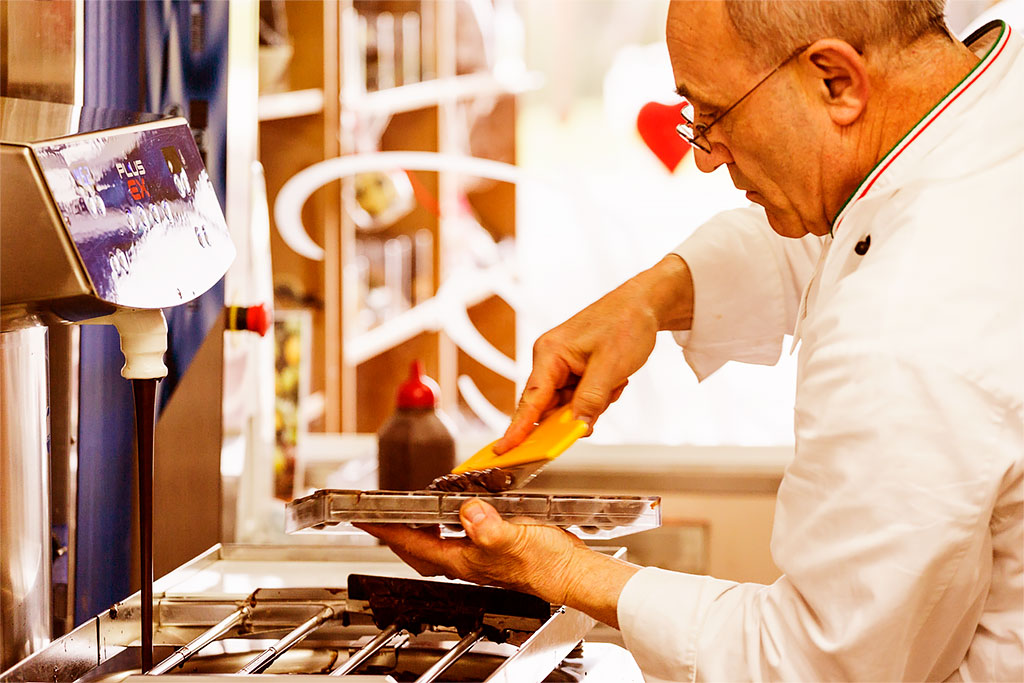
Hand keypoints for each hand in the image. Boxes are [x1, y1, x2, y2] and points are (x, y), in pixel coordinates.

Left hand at [356, 498, 639, 627]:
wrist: (572, 574)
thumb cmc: (547, 563)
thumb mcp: (516, 537)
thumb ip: (489, 527)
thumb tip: (467, 512)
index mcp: (464, 559)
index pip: (413, 543)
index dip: (386, 531)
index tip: (364, 519)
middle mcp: (467, 561)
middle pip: (417, 549)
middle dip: (395, 534)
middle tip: (378, 518)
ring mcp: (479, 558)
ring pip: (435, 546)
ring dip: (418, 530)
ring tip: (408, 513)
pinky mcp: (493, 550)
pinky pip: (456, 540)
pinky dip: (445, 527)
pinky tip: (454, 515)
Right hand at [494, 255, 693, 452]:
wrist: (645, 304)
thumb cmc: (625, 323)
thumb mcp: (611, 366)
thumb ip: (591, 399)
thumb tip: (577, 428)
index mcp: (550, 354)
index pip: (530, 399)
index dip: (517, 428)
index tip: (503, 451)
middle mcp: (551, 360)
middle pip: (550, 406)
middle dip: (576, 412)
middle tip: (602, 400)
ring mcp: (563, 365)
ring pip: (570, 404)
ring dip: (594, 402)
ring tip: (616, 381)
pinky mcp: (576, 369)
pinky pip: (582, 397)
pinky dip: (600, 395)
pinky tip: (616, 379)